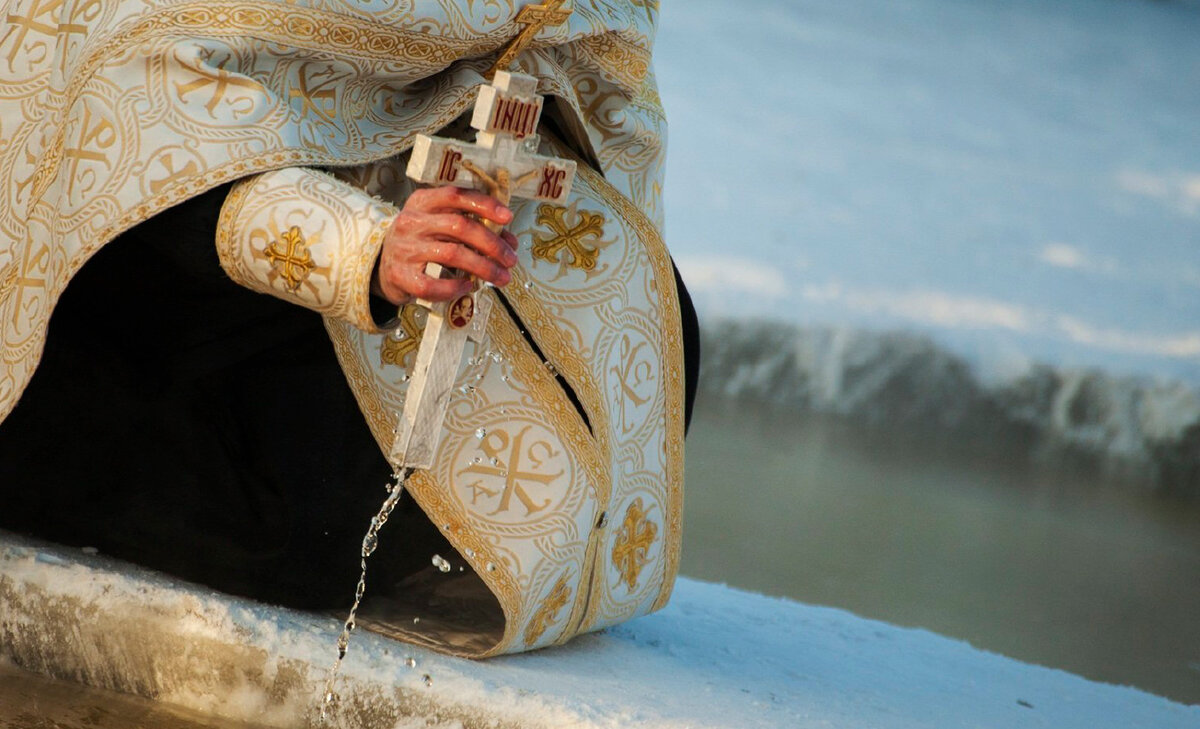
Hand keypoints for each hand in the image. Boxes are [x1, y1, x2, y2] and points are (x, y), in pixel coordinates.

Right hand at [373, 186, 518, 303]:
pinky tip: (469, 286)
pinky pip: (432, 284)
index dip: (484, 205)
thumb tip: (509, 241)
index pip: (456, 196)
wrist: (382, 265)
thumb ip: (472, 227)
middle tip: (511, 259)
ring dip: (483, 267)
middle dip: (492, 244)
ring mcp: (405, 249)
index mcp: (422, 202)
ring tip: (501, 277)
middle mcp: (412, 222)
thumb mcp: (439, 224)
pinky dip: (455, 287)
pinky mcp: (401, 276)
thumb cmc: (420, 242)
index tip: (507, 217)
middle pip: (459, 227)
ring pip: (452, 254)